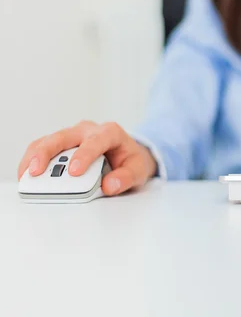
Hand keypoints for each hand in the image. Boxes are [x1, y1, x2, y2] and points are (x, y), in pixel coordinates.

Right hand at [18, 121, 156, 195]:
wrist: (129, 154)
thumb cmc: (130, 160)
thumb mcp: (138, 170)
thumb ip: (126, 178)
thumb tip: (110, 185)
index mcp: (110, 133)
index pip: (95, 141)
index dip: (83, 155)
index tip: (74, 171)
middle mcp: (88, 130)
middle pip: (63, 137)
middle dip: (48, 153)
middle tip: (37, 171)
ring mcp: (73, 135)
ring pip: (49, 140)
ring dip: (35, 157)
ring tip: (26, 175)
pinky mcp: (62, 143)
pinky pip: (43, 146)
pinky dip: (32, 159)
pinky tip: (26, 172)